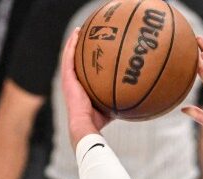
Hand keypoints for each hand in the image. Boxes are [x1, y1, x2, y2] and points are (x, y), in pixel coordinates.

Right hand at [60, 29, 110, 145]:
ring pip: (69, 55)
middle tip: (84, 35)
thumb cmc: (98, 120)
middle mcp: (73, 81)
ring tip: (79, 30)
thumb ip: (118, 101)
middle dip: (78, 47)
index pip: (82, 70)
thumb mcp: (111, 108)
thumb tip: (134, 99)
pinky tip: (76, 35)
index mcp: (80, 87)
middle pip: (74, 60)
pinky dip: (71, 45)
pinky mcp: (67, 77)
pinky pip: (68, 57)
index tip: (91, 50)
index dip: (85, 60)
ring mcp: (68, 79)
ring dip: (73, 42)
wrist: (85, 123)